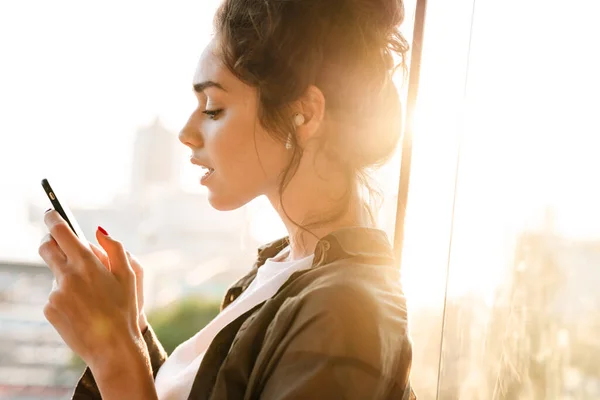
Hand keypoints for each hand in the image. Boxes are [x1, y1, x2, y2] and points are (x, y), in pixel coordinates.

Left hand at [38, 210, 145, 371]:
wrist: (112, 347)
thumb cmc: (125, 309)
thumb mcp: (129, 275)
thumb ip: (114, 248)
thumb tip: (98, 231)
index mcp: (87, 263)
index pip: (61, 231)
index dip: (53, 218)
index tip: (51, 213)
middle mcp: (66, 275)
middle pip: (46, 247)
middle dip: (51, 240)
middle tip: (61, 242)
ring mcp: (55, 293)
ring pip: (55, 273)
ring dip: (67, 275)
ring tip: (89, 295)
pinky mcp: (49, 309)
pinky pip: (55, 294)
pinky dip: (66, 296)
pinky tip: (83, 309)